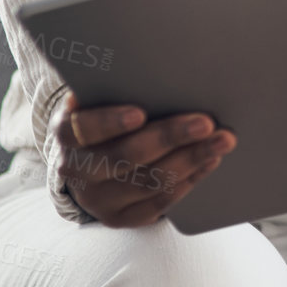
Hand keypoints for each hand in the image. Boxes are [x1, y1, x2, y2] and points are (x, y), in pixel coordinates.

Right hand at [48, 90, 236, 227]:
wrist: (88, 162)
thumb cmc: (103, 118)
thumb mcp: (99, 100)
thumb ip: (118, 88)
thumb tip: (157, 68)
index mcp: (67, 133)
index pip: (82, 128)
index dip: (110, 122)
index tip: (140, 113)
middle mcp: (76, 169)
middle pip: (124, 156)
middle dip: (169, 137)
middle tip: (205, 123)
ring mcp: (97, 199)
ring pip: (147, 182)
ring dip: (190, 160)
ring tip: (220, 141)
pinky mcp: (118, 218)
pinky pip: (156, 204)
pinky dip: (187, 182)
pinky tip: (208, 163)